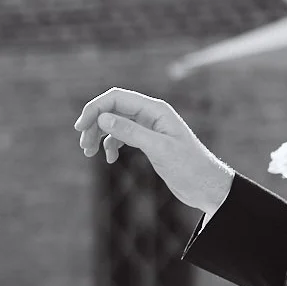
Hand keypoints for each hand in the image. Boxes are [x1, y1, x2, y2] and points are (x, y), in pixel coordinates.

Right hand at [74, 88, 233, 215]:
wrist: (206, 186)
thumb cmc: (189, 167)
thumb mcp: (158, 149)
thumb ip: (131, 132)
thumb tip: (103, 118)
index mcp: (155, 110)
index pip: (117, 98)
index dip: (95, 109)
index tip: (80, 127)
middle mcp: (151, 115)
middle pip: (113, 109)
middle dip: (94, 124)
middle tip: (84, 146)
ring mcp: (149, 128)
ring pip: (115, 124)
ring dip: (99, 135)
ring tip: (89, 153)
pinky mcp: (148, 143)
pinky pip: (122, 137)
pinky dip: (111, 146)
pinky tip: (110, 160)